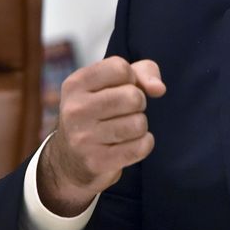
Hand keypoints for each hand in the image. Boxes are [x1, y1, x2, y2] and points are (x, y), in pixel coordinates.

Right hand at [37, 56, 165, 214]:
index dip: (131, 79)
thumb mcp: (113, 83)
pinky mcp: (96, 162)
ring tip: (125, 129)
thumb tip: (159, 89)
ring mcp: (83, 137)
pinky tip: (130, 144)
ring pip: (139, 123)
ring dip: (140, 126)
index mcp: (76, 84)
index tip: (121, 89)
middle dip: (139, 104)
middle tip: (126, 112)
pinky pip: (141, 147)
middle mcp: (75, 109)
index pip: (120, 68)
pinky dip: (144, 144)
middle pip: (133, 97)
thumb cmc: (100, 112)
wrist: (71, 160)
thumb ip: (143, 72)